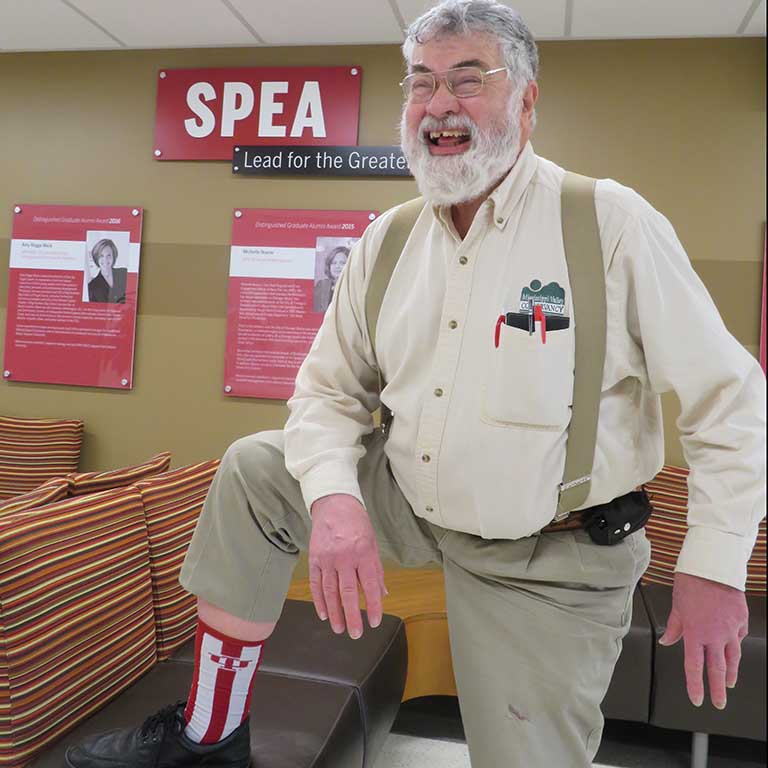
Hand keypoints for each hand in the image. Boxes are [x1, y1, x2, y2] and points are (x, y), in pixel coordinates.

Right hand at [308, 493, 386, 638]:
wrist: (334, 504)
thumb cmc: (357, 524)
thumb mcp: (373, 544)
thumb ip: (376, 571)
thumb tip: (382, 594)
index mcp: (363, 553)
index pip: (369, 585)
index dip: (373, 606)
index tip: (374, 622)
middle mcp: (345, 557)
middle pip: (347, 592)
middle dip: (352, 616)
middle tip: (356, 634)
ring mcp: (327, 558)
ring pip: (330, 591)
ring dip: (334, 613)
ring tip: (339, 628)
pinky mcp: (314, 558)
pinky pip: (315, 583)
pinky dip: (319, 600)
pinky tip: (324, 614)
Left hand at [660, 572, 748, 708]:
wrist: (712, 567)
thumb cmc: (691, 583)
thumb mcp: (676, 606)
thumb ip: (674, 627)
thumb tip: (667, 641)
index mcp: (694, 633)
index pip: (694, 666)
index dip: (695, 685)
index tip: (697, 699)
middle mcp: (714, 635)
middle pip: (717, 669)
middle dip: (717, 689)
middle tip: (719, 703)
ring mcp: (730, 629)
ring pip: (733, 657)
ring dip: (730, 673)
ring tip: (728, 684)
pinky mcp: (741, 620)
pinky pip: (738, 637)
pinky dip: (735, 645)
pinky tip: (733, 649)